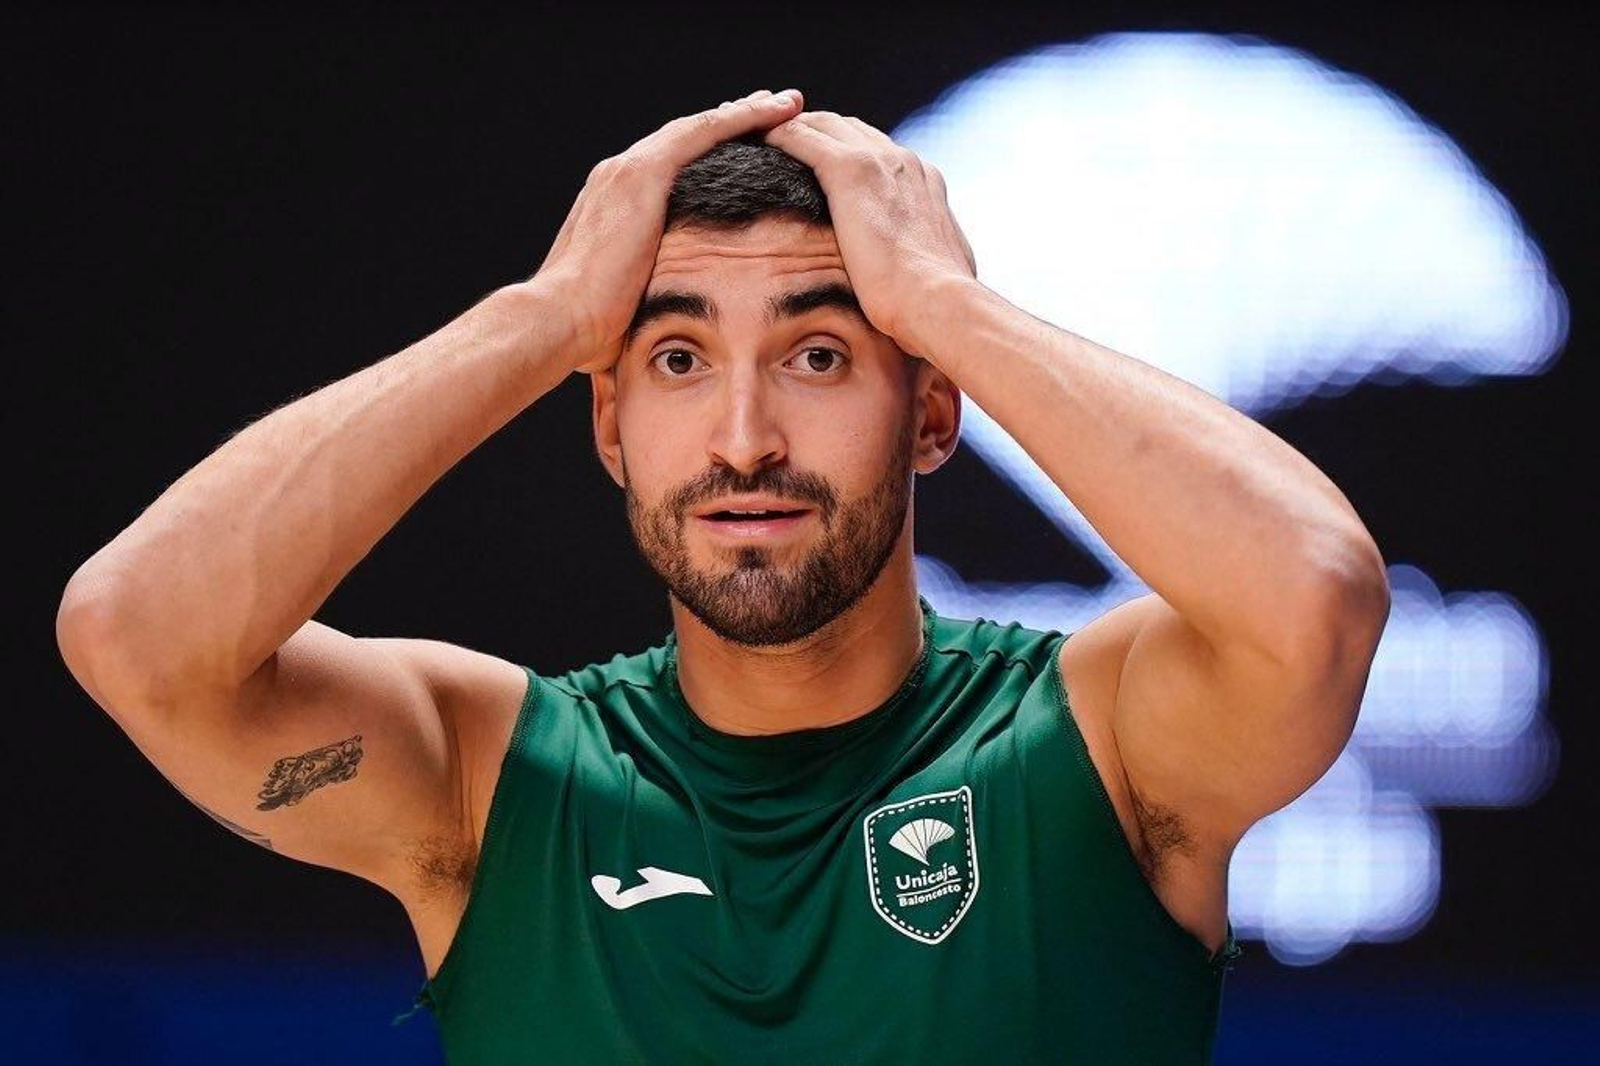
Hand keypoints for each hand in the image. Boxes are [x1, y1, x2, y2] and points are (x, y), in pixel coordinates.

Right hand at [531, 88, 805, 374]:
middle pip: (684, 137)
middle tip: (768, 109)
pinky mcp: (643, 175)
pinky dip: (741, 118)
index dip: (706, 151)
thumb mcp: (623, 300)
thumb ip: (646, 292)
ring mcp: (628, 171)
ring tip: (784, 103)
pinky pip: (702, 133)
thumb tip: (665, 321)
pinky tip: (774, 112)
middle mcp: (617, 175)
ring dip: (744, 112)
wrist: (559, 319)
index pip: (668, 164)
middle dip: (728, 122)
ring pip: (698, 127)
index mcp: (612, 202)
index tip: (740, 145)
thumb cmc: (588, 327)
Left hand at [760, 111, 976, 352]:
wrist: (937, 301)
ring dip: (794, 129)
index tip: (822, 170)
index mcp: (924, 183)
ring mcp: (879, 161)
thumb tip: (919, 278)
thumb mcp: (936, 274)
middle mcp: (903, 162)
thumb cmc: (934, 304)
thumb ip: (922, 259)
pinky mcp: (851, 169)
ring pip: (825, 124)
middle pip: (850, 128)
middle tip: (783, 149)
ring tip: (762, 144)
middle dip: (817, 133)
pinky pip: (803, 137)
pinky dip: (779, 136)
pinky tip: (756, 145)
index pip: (878, 151)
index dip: (847, 154)